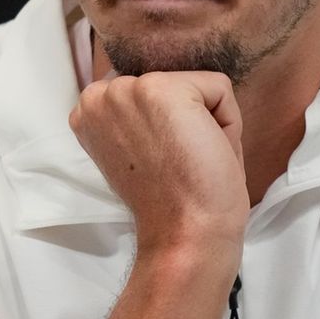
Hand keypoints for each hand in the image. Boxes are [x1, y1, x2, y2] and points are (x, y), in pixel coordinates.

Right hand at [69, 71, 249, 257]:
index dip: (171, 127)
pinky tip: (206, 152)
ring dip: (208, 120)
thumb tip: (179, 91)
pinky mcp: (161, 89)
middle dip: (190, 119)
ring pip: (197, 86)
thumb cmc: (174, 201)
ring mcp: (127, 89)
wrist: (186, 234)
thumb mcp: (142, 148)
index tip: (164, 163)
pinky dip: (228, 121)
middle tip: (181, 163)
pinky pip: (219, 87)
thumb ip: (144, 116)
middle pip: (174, 84)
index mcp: (91, 112)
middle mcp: (100, 95)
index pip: (151, 92)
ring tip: (193, 158)